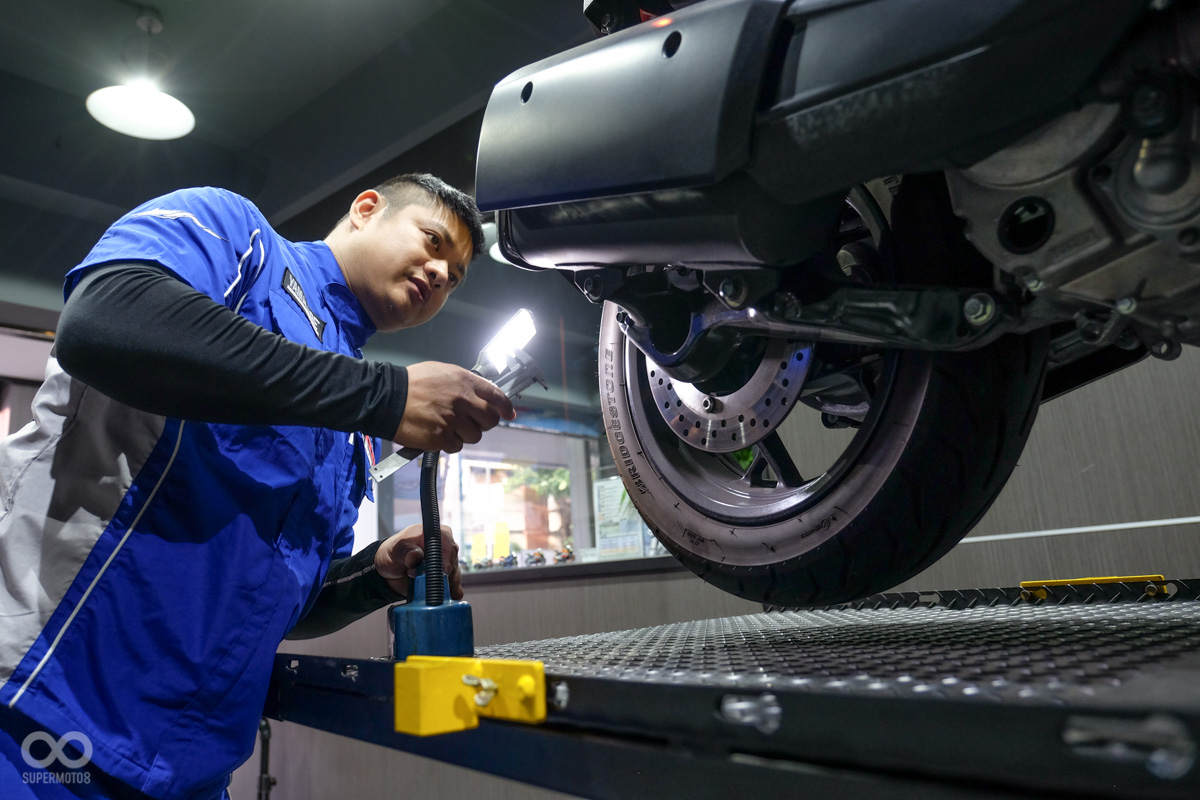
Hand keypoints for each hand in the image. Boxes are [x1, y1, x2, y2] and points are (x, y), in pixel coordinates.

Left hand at [375, 523, 463, 600]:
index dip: (444, 561)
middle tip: (424, 583)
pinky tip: (444, 598)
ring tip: (427, 591)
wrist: (390, 570)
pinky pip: (454, 587)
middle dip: (441, 577)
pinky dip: (449, 593)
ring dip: (444, 587)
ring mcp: (447, 563)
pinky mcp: (446, 578)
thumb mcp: (395, 550)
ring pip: (454, 577)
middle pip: (453, 564)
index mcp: (436, 534)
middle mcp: (446, 547)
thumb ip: (405, 551)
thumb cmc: (393, 553)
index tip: (438, 574)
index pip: (448, 546)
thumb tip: (415, 556)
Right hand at [394, 361, 514, 452]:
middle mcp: (463, 401)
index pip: (497, 396)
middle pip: (490, 420)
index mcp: (465, 382)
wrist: (387, 397)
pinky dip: (449, 443)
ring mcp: (453, 420)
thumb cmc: (413, 383)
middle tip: (471, 421)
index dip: (505, 407)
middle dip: (484, 422)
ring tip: (449, 426)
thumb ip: (466, 383)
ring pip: (475, 436)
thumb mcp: (443, 372)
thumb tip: (485, 395)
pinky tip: (438, 433)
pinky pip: (457, 446)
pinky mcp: (441, 437)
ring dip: (465, 434)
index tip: (508, 413)